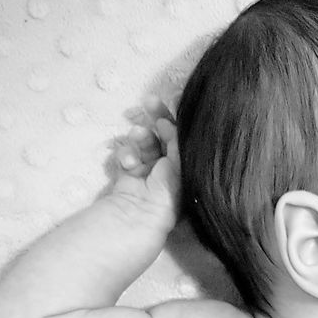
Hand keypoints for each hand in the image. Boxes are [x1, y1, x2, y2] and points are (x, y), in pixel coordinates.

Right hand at [108, 96, 180, 233]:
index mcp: (190, 173)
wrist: (139, 218)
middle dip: (158, 118)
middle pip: (166, 137)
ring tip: (137, 136)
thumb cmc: (168, 195)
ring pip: (146, 143)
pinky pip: (128, 155)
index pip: (188, 140)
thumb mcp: (181, 166)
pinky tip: (128, 162)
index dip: (182, 120)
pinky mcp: (129, 176)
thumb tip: (171, 121)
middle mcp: (172, 173)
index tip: (176, 98)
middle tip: (150, 101)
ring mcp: (149, 174)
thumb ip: (179, 142)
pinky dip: (126, 154)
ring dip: (141, 136)